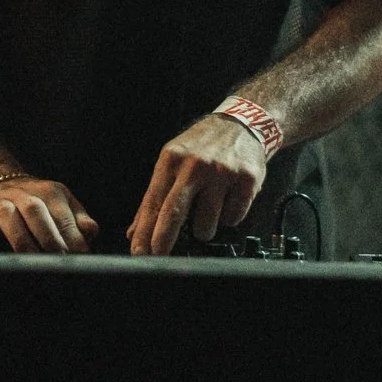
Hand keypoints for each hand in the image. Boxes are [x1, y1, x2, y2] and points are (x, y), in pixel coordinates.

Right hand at [0, 176, 99, 253]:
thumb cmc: (38, 206)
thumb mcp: (62, 206)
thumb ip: (78, 220)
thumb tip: (90, 231)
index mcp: (49, 192)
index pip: (62, 214)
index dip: (72, 236)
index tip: (79, 255)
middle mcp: (23, 194)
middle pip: (35, 210)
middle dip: (48, 237)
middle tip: (58, 260)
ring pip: (7, 214)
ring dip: (20, 238)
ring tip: (30, 260)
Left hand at [128, 115, 268, 255]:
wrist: (242, 124)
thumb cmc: (203, 146)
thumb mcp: (173, 160)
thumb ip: (155, 196)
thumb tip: (135, 231)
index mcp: (172, 160)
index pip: (153, 202)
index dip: (144, 231)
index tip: (139, 252)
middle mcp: (195, 165)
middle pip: (174, 212)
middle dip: (163, 240)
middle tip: (158, 257)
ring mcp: (222, 173)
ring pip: (206, 224)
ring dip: (203, 229)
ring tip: (206, 212)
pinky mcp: (246, 181)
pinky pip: (232, 218)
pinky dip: (228, 217)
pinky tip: (227, 201)